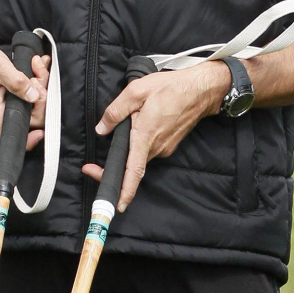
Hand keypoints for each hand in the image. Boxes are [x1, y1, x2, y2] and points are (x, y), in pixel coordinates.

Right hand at [0, 36, 48, 148]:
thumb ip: (16, 82)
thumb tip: (34, 96)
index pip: (14, 136)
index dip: (31, 138)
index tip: (41, 130)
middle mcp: (3, 110)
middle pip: (33, 116)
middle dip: (42, 96)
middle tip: (37, 77)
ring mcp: (9, 103)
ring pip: (34, 102)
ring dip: (41, 83)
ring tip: (36, 65)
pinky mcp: (13, 94)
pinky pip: (31, 91)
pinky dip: (37, 78)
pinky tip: (36, 65)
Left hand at [81, 61, 232, 210]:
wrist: (201, 90)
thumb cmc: (171, 88)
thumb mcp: (136, 91)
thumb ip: (115, 111)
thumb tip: (102, 128)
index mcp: (146, 136)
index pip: (134, 171)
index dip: (125, 190)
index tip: (118, 204)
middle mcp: (156, 147)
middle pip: (132, 166)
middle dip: (114, 168)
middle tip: (92, 167)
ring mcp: (164, 147)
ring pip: (140, 155)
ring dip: (130, 147)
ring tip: (130, 123)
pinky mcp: (169, 144)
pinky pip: (149, 148)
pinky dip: (141, 141)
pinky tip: (142, 124)